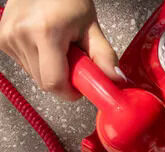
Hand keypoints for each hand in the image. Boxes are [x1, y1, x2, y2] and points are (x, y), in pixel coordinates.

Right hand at [0, 0, 119, 100]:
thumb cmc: (68, 0)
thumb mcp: (91, 27)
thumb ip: (105, 56)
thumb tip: (116, 80)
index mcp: (45, 32)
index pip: (54, 83)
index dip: (70, 92)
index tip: (80, 86)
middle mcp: (21, 35)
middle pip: (44, 82)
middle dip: (63, 79)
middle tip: (73, 60)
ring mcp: (8, 37)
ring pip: (34, 76)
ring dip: (51, 70)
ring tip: (59, 47)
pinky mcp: (2, 39)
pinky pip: (25, 65)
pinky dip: (39, 61)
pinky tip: (45, 44)